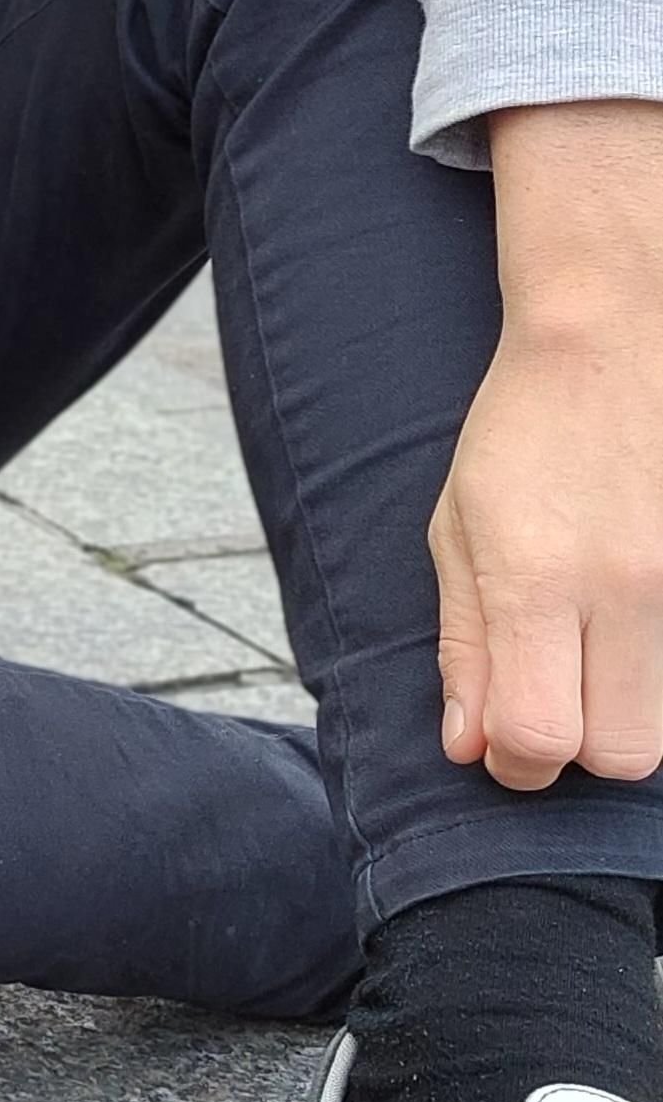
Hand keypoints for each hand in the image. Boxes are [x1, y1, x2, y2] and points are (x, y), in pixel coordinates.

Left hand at [431, 100, 662, 789]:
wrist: (616, 340)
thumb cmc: (522, 430)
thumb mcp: (458, 526)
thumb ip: (464, 642)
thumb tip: (470, 747)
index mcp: (536, 578)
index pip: (537, 739)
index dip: (514, 762)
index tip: (500, 743)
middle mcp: (624, 589)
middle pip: (615, 754)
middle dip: (572, 750)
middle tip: (546, 702)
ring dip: (617, 716)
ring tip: (585, 656)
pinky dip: (654, 671)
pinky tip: (625, 627)